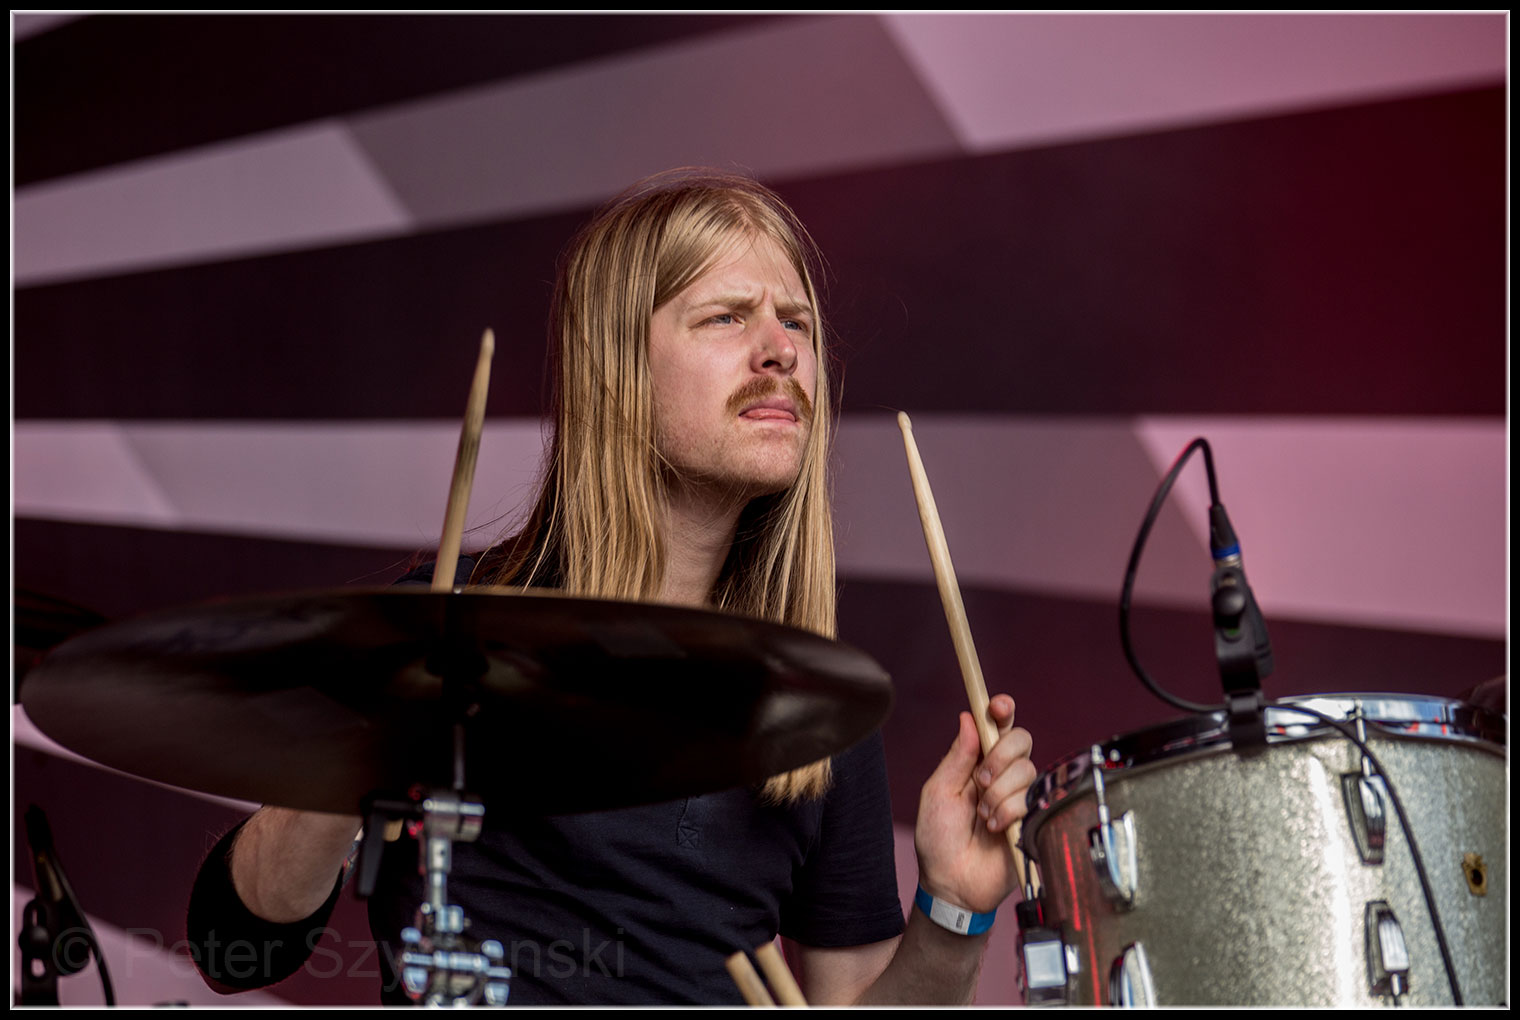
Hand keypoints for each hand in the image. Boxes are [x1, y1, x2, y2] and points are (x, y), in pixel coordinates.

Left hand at [913, 694, 1034, 914]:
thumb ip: (957, 757)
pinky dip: (1007, 813)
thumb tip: (968, 717)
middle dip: (999, 757)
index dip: (1001, 710)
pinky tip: (994, 829)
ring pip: (1026, 771)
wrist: (953, 883)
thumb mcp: (939, 792)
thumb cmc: (939, 839)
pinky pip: (1031, 799)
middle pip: (1021, 740)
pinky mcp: (1034, 818)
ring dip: (998, 794)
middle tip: (980, 781)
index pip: (997, 727)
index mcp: (978, 763)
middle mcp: (1002, 775)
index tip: (998, 706)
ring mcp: (1020, 796)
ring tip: (982, 816)